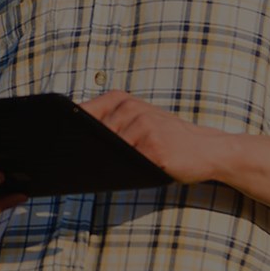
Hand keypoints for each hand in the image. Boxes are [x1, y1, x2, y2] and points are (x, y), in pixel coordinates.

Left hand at [80, 90, 231, 183]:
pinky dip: (124, 170)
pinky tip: (136, 170)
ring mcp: (142, 128)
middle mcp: (131, 110)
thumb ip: (110, 123)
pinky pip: (127, 164)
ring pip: (108, 151)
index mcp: (123, 100)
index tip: (61, 140)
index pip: (83, 112)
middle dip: (88, 150)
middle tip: (87, 162)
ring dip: (108, 162)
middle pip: (92, 136)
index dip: (70, 128)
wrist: (208, 149)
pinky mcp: (153, 150)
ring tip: (127, 164)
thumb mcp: (140, 119)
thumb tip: (75, 141)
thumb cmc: (170, 137)